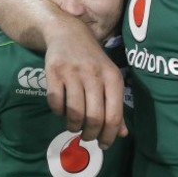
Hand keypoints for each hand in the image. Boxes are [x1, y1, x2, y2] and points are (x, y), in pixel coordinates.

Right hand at [44, 18, 127, 148]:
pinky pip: (55, 102)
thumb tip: (122, 134)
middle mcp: (94, 74)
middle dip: (90, 133)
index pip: (114, 114)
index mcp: (112, 77)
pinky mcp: (54, 72)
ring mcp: (73, 72)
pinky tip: (61, 109)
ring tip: (74, 125)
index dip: (109, 135)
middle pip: (94, 117)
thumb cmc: (93, 60)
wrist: (68, 32)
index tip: (104, 144)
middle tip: (87, 136)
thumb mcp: (109, 78)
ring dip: (73, 126)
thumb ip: (116, 105)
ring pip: (74, 112)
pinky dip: (58, 112)